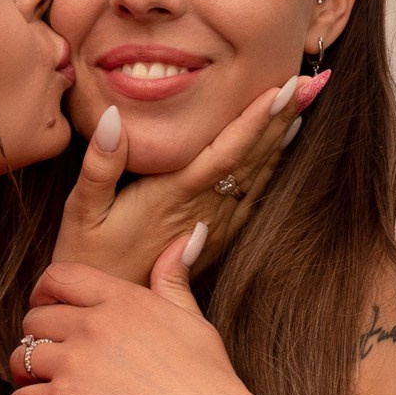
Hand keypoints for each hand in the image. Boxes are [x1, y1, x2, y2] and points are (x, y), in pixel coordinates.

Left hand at [8, 240, 262, 394]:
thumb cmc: (208, 381)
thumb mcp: (193, 319)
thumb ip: (174, 279)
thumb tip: (189, 235)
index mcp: (121, 299)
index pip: (59, 276)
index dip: (44, 293)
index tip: (48, 312)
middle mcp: (92, 324)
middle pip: (34, 320)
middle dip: (37, 340)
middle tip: (50, 362)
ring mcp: (74, 363)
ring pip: (20, 359)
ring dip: (27, 377)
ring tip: (44, 392)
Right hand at [50, 70, 329, 287]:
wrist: (106, 314)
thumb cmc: (87, 257)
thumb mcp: (81, 210)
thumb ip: (100, 165)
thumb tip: (114, 117)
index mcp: (172, 196)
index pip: (224, 152)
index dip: (255, 120)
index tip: (283, 88)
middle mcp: (201, 210)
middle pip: (251, 158)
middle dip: (282, 117)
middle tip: (314, 80)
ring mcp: (212, 226)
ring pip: (257, 175)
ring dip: (282, 136)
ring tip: (306, 100)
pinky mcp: (213, 239)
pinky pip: (250, 196)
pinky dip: (271, 166)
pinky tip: (283, 146)